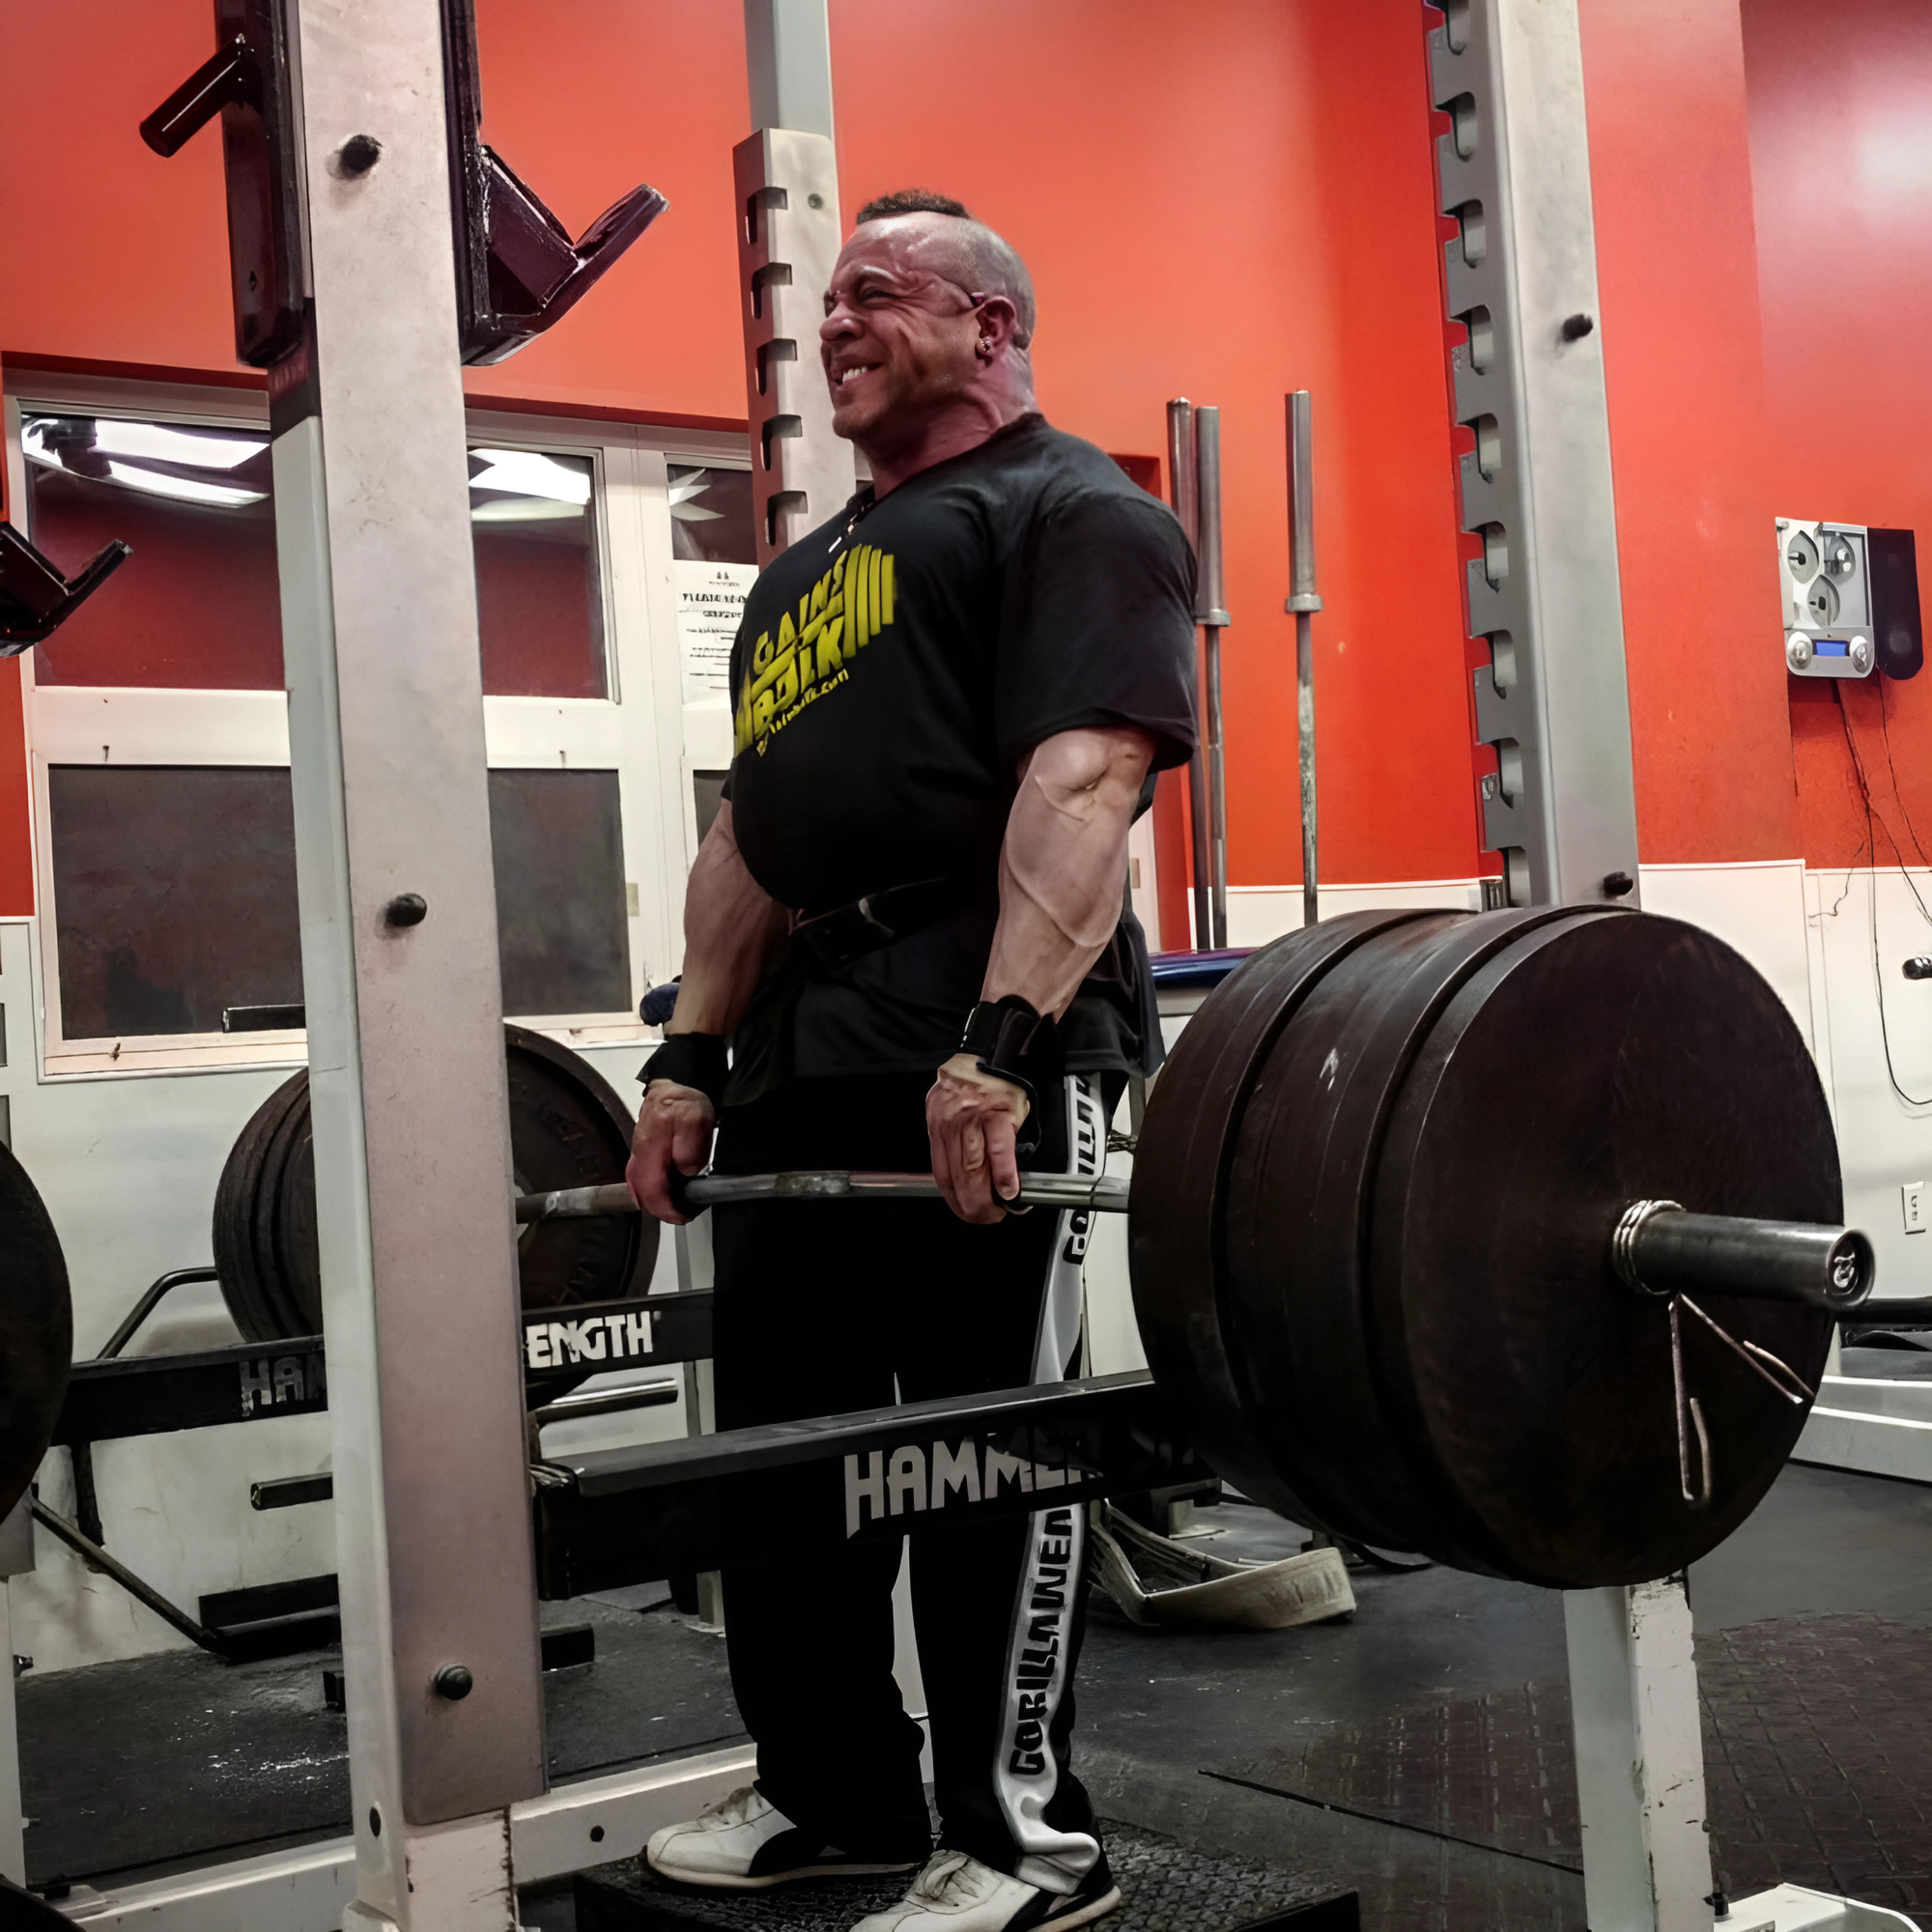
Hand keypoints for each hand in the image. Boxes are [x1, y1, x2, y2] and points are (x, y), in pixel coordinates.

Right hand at [626, 1080, 716, 1224]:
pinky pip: (641, 1179)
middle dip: (661, 1210)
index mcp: (651, 1146)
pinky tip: (665, 1194)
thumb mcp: (696, 1118)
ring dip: (657, 1202)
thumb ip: (690, 1145)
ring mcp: (638, 1153)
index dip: (666, 1208)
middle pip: (642, 1194)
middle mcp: (639, 1153)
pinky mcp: (641, 1153)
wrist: (676, 1084)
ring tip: (677, 1207)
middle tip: (682, 1214)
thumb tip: (685, 1170)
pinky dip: (652, 1191)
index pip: (651, 1189)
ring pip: (640, 1188)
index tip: (682, 1215)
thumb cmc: (685, 1101)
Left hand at [927, 1053, 1030, 1223]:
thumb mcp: (954, 1106)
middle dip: (971, 1205)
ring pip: (973, 1168)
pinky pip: (998, 1150)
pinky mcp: (998, 1111)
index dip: (953, 1199)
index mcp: (938, 1122)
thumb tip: (970, 1177)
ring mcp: (974, 1116)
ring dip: (986, 1197)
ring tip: (998, 1210)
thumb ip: (957, 1138)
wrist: (998, 1047)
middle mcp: (951, 1120)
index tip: (966, 1211)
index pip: (941, 1172)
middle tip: (985, 1218)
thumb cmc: (979, 1078)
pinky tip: (1009, 1190)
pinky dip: (1003, 1174)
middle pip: (957, 1175)